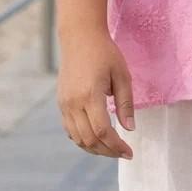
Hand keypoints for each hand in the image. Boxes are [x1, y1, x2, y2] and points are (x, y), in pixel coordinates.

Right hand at [56, 31, 134, 159]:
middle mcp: (73, 103)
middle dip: (108, 151)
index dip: (117, 147)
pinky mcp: (61, 103)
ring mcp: (64, 104)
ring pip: (78, 139)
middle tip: (124, 153)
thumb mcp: (122, 76)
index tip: (130, 153)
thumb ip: (126, 104)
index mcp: (90, 95)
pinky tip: (97, 139)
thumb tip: (130, 129)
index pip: (103, 132)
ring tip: (112, 149)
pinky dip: (83, 140)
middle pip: (89, 140)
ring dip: (95, 149)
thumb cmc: (105, 53)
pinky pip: (70, 130)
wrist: (79, 37)